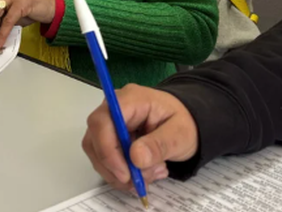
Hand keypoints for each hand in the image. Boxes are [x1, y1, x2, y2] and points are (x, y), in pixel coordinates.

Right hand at [82, 85, 198, 190]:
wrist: (187, 123)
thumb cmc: (184, 122)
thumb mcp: (180, 134)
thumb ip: (159, 144)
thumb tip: (135, 157)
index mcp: (130, 99)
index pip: (102, 121)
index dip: (107, 150)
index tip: (125, 173)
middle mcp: (113, 109)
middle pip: (95, 139)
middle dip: (115, 167)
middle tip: (139, 181)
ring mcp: (109, 123)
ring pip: (97, 153)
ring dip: (119, 173)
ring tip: (149, 175)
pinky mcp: (110, 137)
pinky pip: (104, 159)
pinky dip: (121, 173)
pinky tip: (143, 173)